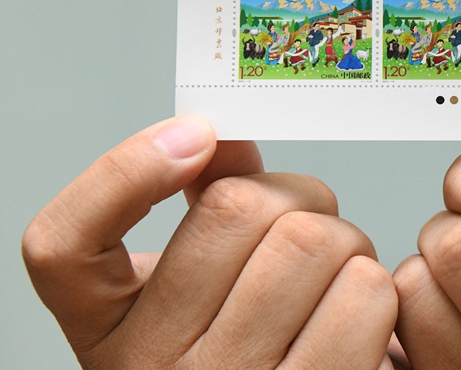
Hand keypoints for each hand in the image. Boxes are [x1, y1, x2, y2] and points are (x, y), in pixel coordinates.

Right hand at [23, 116, 397, 369]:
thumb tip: (224, 141)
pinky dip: (372, 283)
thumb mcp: (191, 291)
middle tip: (303, 225)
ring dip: (345, 239)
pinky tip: (351, 307)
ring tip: (331, 273)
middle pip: (238, 208)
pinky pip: (365, 292)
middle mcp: (155, 366)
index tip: (192, 137)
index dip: (125, 171)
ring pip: (314, 240)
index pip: (65, 246)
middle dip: (294, 195)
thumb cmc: (242, 350)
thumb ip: (200, 208)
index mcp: (110, 330)